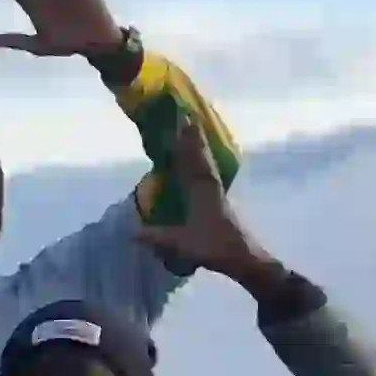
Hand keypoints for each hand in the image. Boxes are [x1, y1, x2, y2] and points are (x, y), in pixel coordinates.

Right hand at [130, 129, 276, 289]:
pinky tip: (199, 163)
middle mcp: (211, 188)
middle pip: (202, 158)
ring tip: (194, 132)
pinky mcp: (219, 202)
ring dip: (200, 148)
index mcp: (203, 192)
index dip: (187, 143)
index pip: (193, 162)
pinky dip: (203, 163)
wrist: (244, 258)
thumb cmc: (214, 247)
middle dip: (194, 139)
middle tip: (188, 117)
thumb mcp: (181, 244)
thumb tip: (132, 233)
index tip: (183, 123)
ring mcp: (217, 194)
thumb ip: (157, 237)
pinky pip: (209, 175)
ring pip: (207, 165)